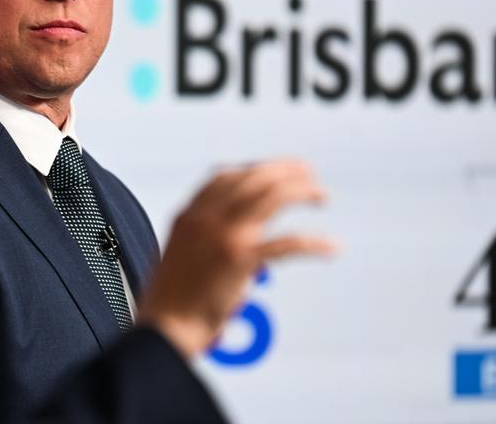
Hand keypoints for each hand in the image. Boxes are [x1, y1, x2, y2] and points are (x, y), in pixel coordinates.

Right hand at [137, 159, 335, 358]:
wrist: (165, 327)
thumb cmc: (170, 301)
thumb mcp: (181, 254)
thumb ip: (207, 238)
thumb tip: (242, 241)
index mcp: (189, 215)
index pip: (225, 176)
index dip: (255, 168)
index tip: (275, 172)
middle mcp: (206, 217)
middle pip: (254, 177)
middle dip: (285, 170)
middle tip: (306, 173)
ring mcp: (224, 234)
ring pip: (273, 195)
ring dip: (302, 190)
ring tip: (319, 196)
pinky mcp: (241, 258)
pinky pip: (289, 242)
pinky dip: (314, 242)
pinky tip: (329, 246)